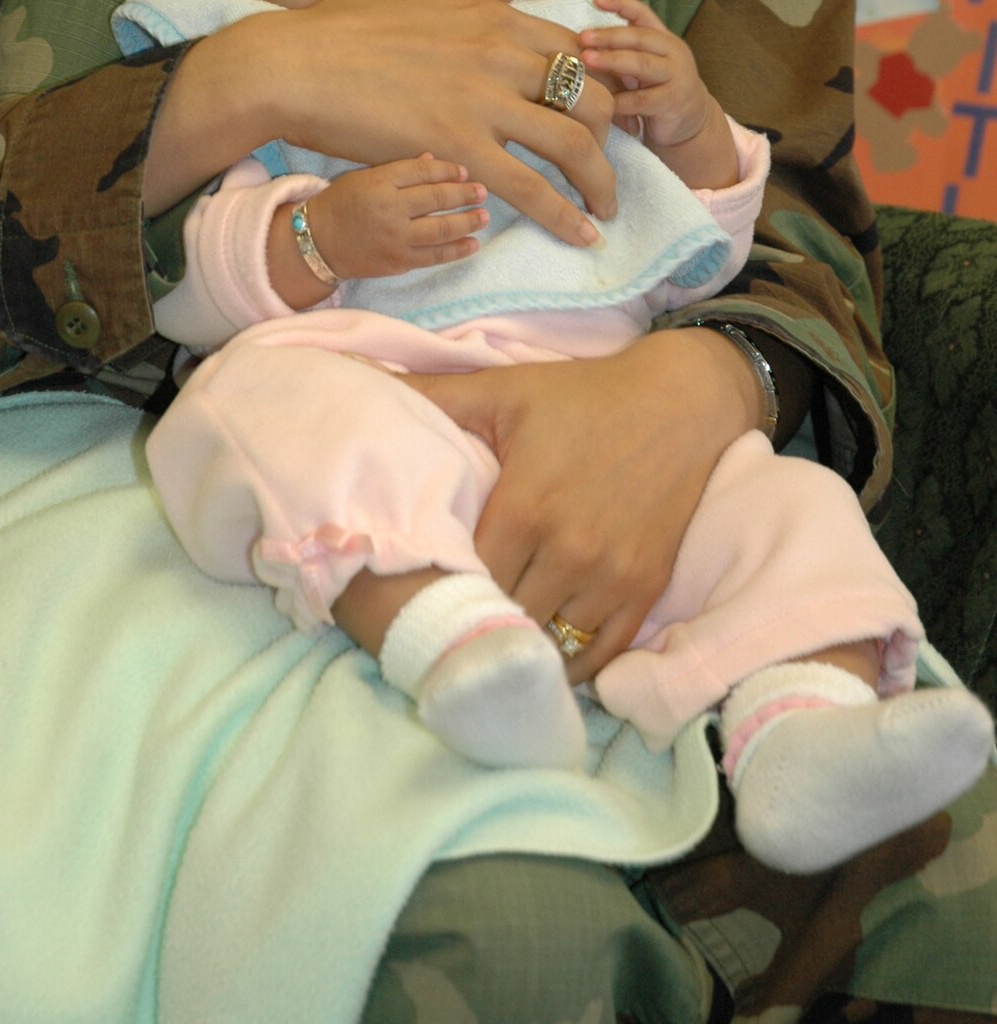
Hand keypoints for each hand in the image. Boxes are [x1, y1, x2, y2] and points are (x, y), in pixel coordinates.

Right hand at [272, 0, 617, 245]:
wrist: (294, 65)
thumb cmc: (338, 24)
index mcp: (491, 16)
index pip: (575, 49)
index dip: (598, 84)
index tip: (596, 113)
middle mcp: (500, 56)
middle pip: (591, 96)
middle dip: (609, 135)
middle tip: (600, 163)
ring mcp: (482, 103)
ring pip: (574, 146)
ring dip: (600, 183)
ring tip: (603, 210)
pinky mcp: (458, 149)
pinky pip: (530, 189)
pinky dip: (564, 215)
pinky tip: (580, 235)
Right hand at [300, 154, 488, 283]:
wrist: (317, 243)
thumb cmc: (341, 204)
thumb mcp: (364, 178)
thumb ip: (400, 170)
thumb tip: (434, 160)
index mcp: (380, 183)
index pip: (423, 172)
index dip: (448, 171)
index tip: (464, 171)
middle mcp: (390, 209)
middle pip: (437, 199)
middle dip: (465, 194)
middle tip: (482, 192)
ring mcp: (396, 238)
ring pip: (442, 229)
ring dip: (468, 222)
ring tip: (484, 216)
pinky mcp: (399, 262)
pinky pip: (434, 256)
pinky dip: (457, 250)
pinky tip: (473, 243)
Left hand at [403, 327, 757, 682]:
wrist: (682, 401)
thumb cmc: (582, 395)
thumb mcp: (502, 388)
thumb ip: (429, 393)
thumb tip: (356, 375)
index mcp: (524, 506)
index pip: (464, 582)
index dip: (436, 592)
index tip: (415, 591)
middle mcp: (568, 550)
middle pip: (502, 621)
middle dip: (471, 623)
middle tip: (443, 623)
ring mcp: (611, 576)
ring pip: (548, 645)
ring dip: (517, 645)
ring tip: (487, 640)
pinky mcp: (644, 589)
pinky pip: (599, 655)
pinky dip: (568, 663)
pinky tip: (540, 650)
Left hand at [578, 0, 715, 148]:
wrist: (693, 120)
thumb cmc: (659, 88)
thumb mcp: (646, 64)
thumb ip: (625, 51)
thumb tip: (584, 40)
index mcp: (664, 39)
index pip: (643, 13)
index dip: (621, 4)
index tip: (596, 0)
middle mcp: (673, 53)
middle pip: (640, 37)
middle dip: (609, 36)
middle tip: (583, 37)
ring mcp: (676, 76)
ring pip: (642, 65)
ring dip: (612, 60)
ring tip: (588, 60)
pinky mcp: (673, 101)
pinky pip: (642, 100)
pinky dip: (621, 101)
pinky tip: (603, 101)